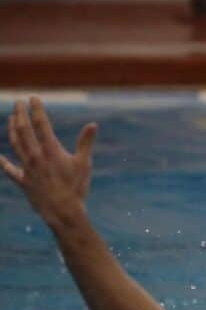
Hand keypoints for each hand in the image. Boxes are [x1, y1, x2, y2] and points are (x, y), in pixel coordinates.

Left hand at [1, 97, 96, 224]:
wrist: (62, 212)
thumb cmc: (76, 188)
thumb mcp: (84, 164)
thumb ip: (86, 143)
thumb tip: (93, 124)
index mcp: (51, 150)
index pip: (41, 124)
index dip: (37, 109)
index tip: (34, 98)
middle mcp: (35, 156)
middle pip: (23, 130)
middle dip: (20, 114)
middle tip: (19, 103)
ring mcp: (27, 168)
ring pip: (15, 144)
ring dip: (11, 130)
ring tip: (10, 119)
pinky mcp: (23, 181)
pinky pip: (10, 170)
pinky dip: (3, 163)